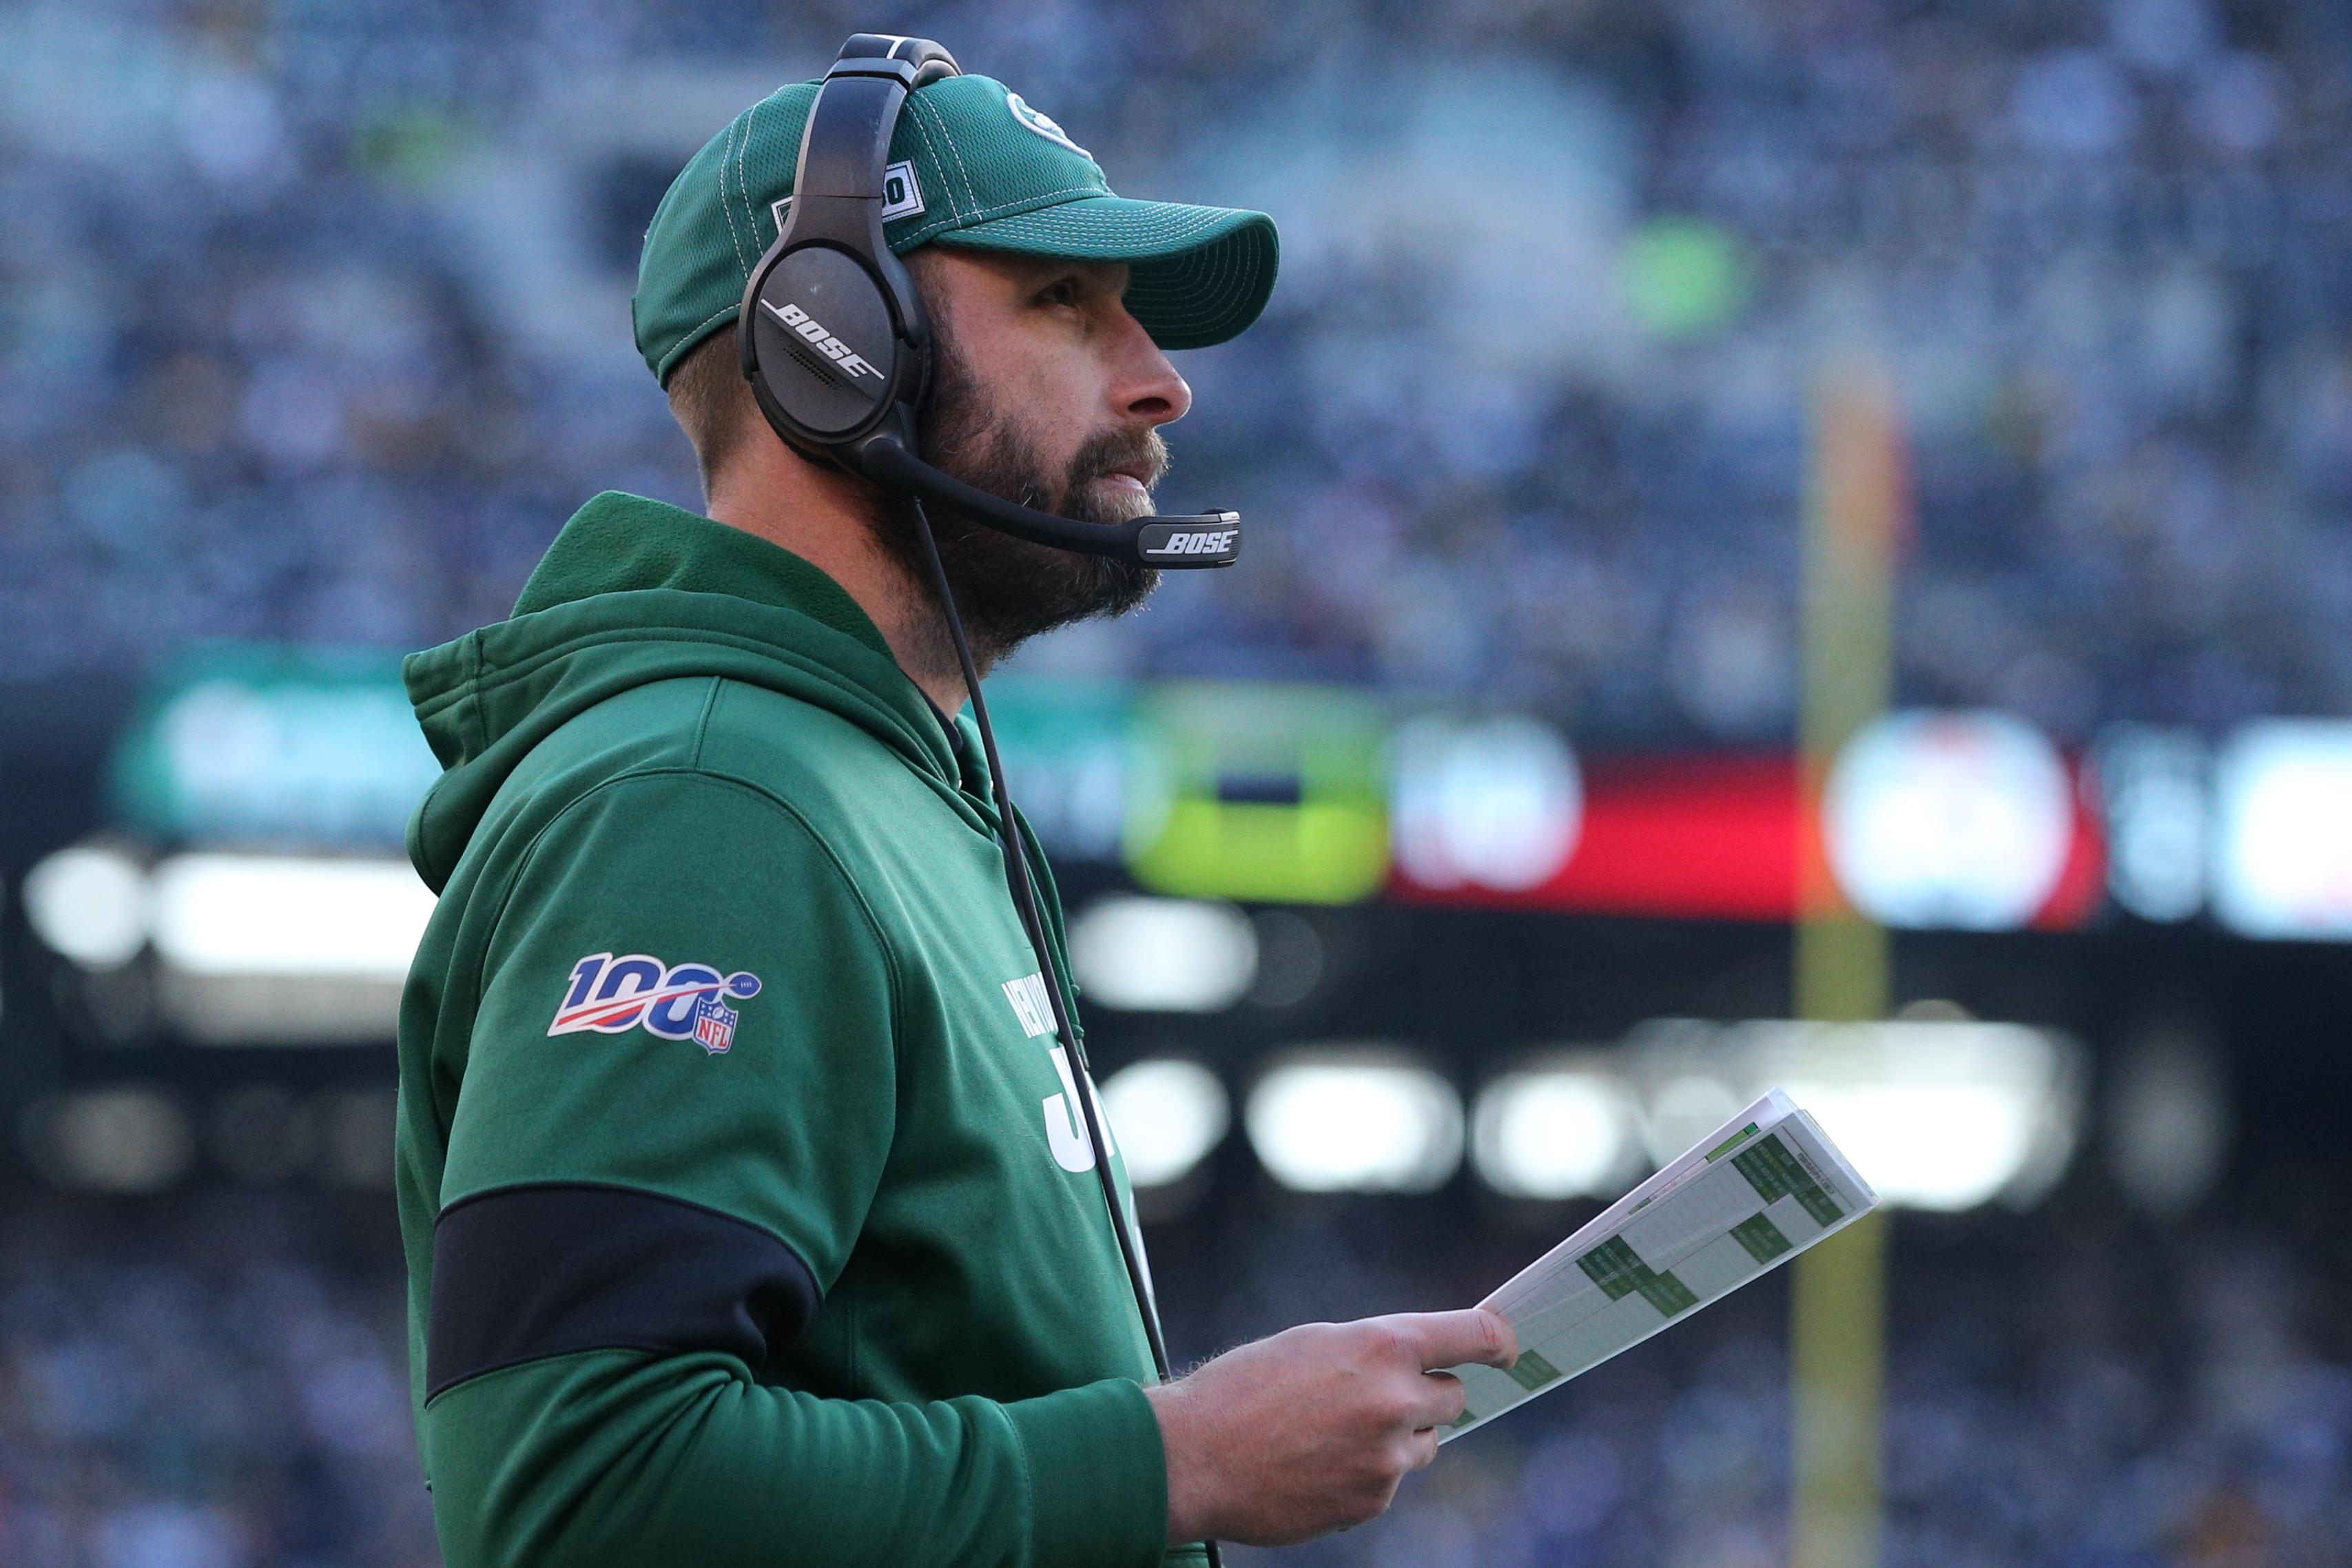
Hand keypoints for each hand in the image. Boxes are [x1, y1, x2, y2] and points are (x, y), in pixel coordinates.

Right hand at [1143, 1307, 1517, 1546]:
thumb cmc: (1243, 1389)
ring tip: (1330, 1432)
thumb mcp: (1312, 1345)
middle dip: (1427, 1392)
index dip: (1499, 1339)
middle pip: (1453, 1395)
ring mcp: (1388, 1459)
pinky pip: (1388, 1483)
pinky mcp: (1372, 1502)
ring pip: (1422, 1443)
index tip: (1508, 1346)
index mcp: (1382, 1346)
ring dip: (1394, 1436)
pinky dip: (1363, 1474)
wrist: (1194, 1457)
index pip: (1474, 1335)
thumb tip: (1416, 1366)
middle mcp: (1396, 1401)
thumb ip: (1372, 1352)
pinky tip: (1315, 1466)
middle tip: (1379, 1393)